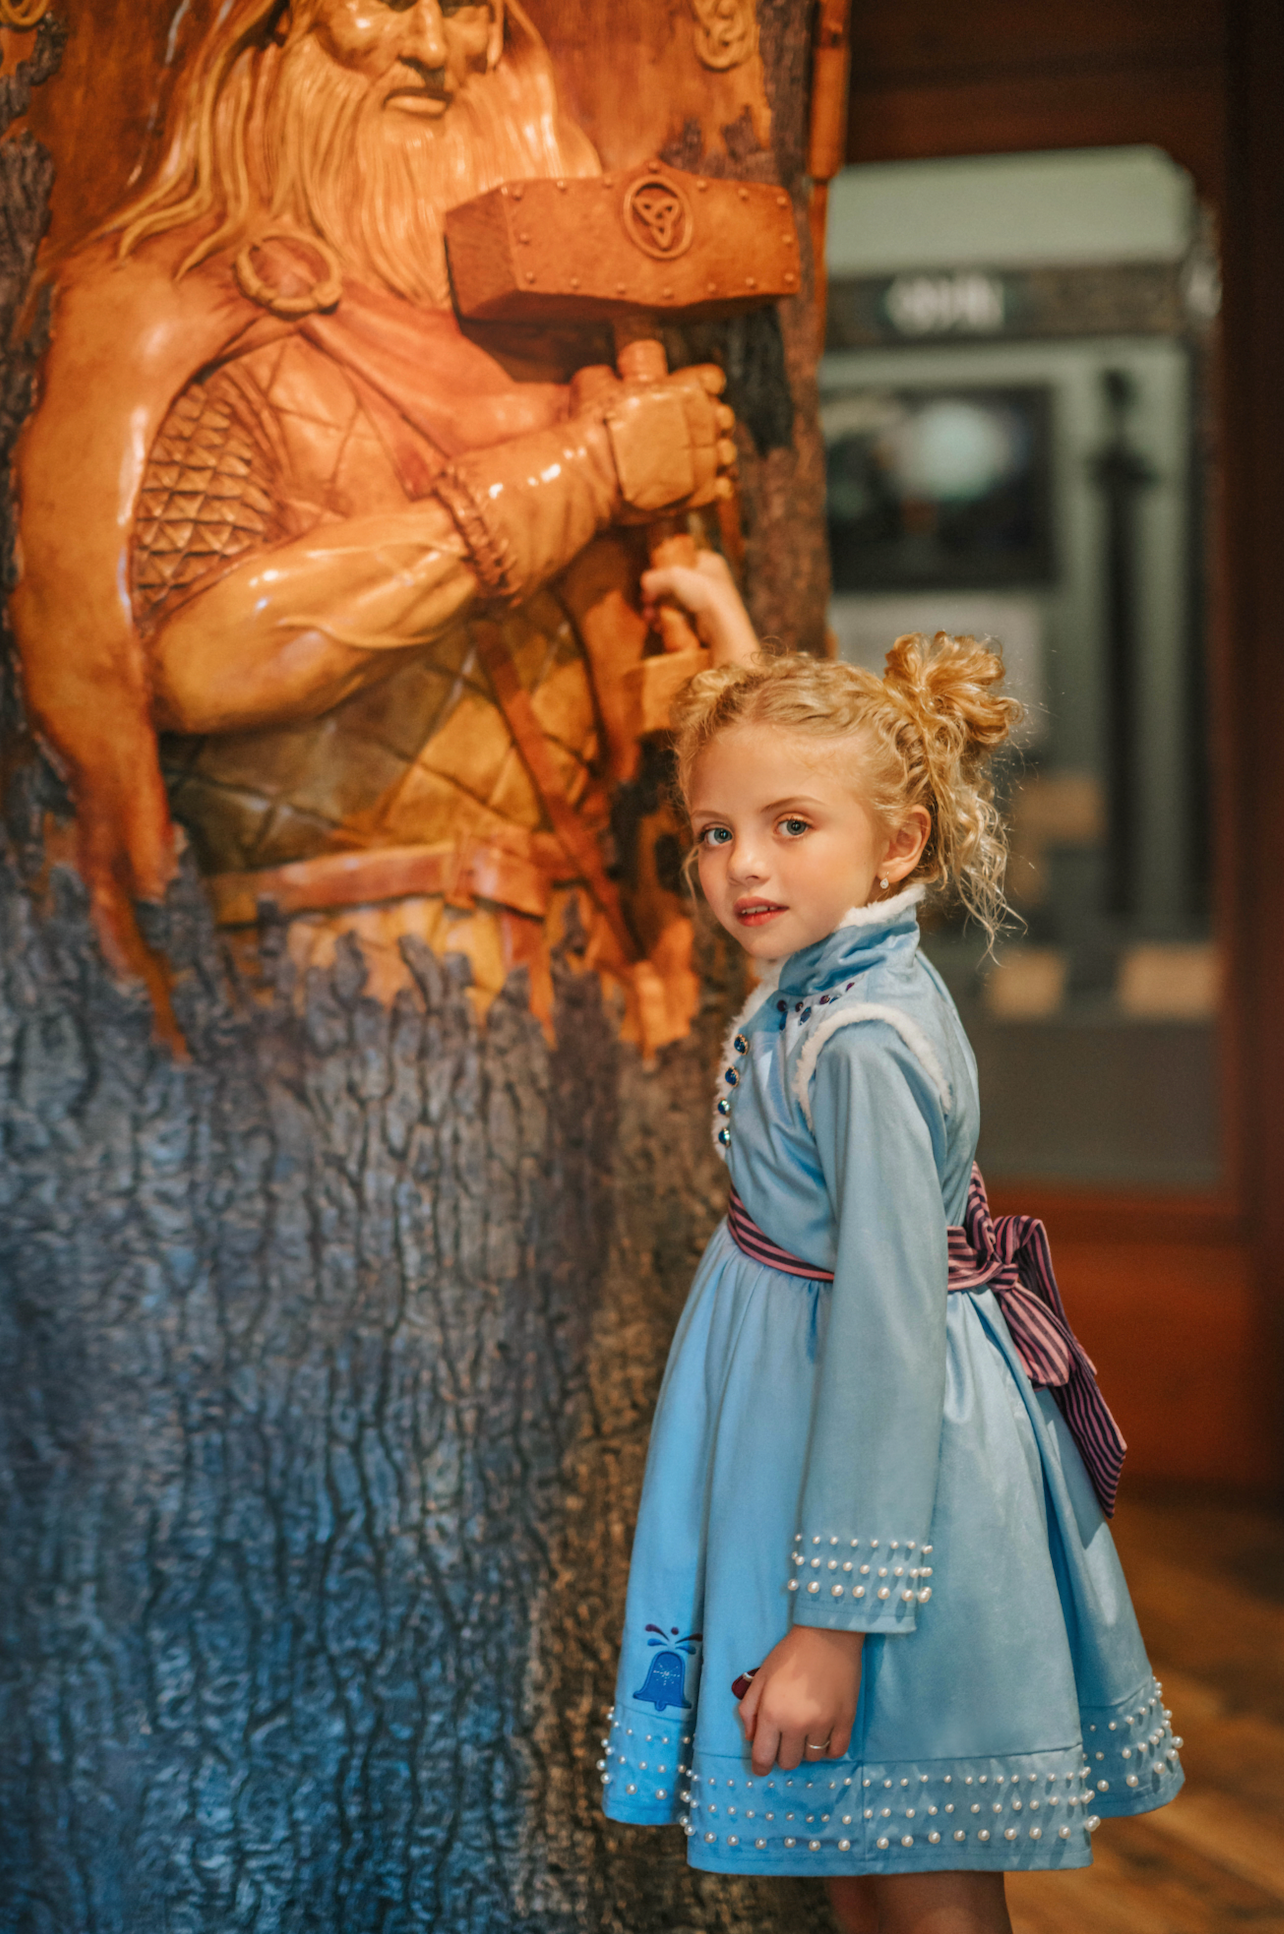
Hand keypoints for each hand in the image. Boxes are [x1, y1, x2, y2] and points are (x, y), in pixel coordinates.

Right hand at [601, 365, 738, 517]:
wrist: (591, 476)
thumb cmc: (591, 428)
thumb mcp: (594, 384)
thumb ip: (612, 377)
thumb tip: (612, 376)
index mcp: (683, 392)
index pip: (712, 380)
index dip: (703, 386)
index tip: (690, 396)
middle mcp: (702, 424)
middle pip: (723, 417)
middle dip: (711, 422)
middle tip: (688, 431)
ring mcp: (704, 460)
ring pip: (726, 453)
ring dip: (714, 455)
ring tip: (691, 461)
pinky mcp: (700, 493)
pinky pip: (722, 488)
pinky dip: (714, 487)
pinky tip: (697, 486)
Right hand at [641, 548, 759, 666]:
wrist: (722, 629)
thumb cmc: (705, 594)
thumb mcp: (675, 576)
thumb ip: (656, 576)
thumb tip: (645, 583)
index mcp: (710, 562)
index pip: (684, 558)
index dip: (666, 566)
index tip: (652, 576)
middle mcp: (711, 580)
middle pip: (676, 583)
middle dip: (657, 592)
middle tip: (645, 600)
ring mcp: (707, 602)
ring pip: (676, 602)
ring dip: (659, 608)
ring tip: (648, 616)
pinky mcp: (704, 621)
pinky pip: (681, 618)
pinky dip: (668, 620)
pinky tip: (657, 625)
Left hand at [738, 1625, 862, 1775]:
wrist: (828, 1636)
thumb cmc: (790, 1654)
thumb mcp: (761, 1677)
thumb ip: (749, 1709)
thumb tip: (751, 1738)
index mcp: (772, 1713)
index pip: (763, 1757)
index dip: (760, 1767)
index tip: (761, 1767)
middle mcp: (796, 1724)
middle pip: (788, 1762)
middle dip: (782, 1754)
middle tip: (785, 1738)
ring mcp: (823, 1725)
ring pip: (812, 1759)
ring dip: (805, 1750)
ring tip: (805, 1731)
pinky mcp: (846, 1722)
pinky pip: (836, 1752)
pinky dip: (828, 1750)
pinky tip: (824, 1736)